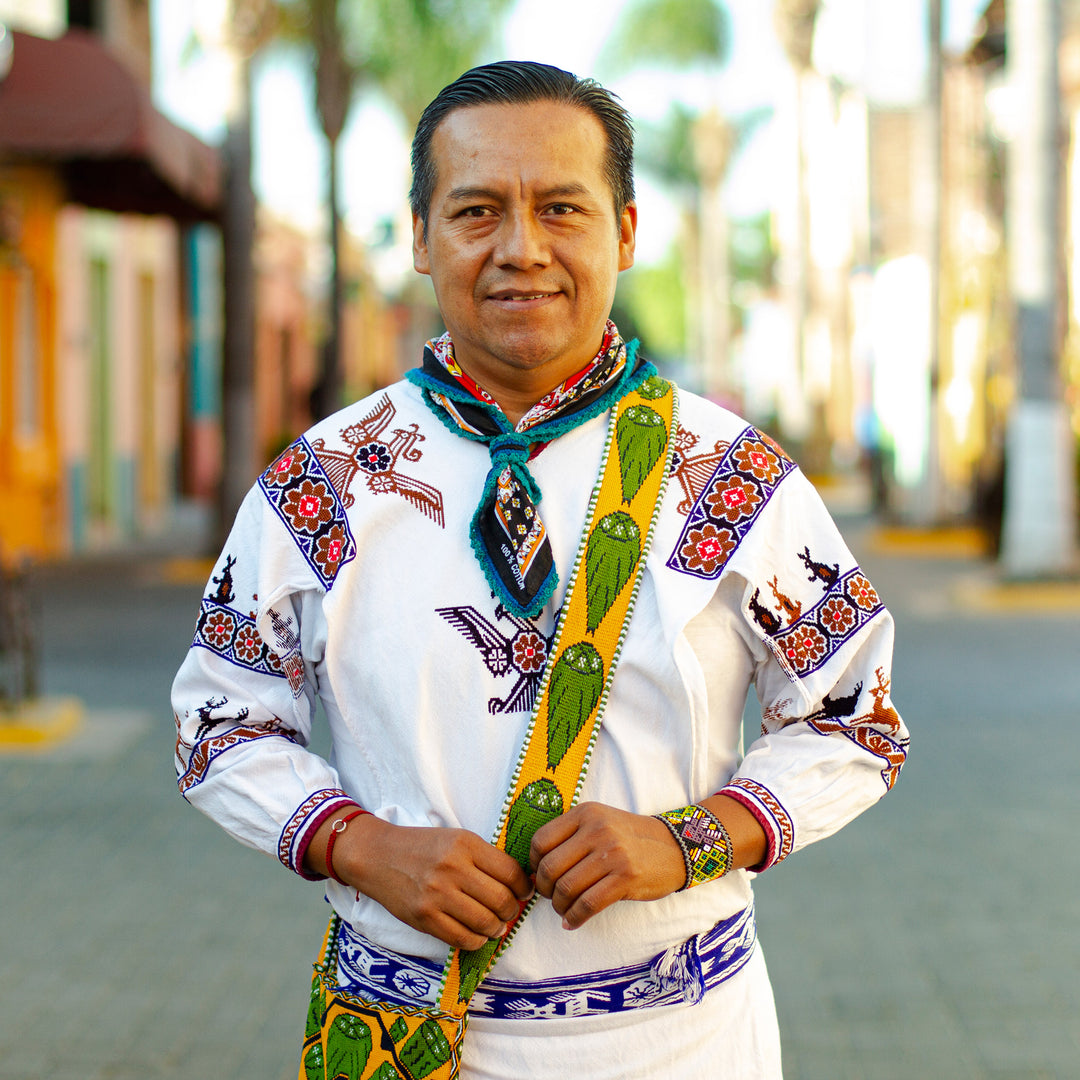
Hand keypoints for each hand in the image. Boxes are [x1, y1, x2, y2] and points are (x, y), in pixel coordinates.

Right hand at [336, 817, 533, 950]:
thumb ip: (486, 858)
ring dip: (496, 928)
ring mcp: (437, 894)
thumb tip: (520, 885)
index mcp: (465, 844)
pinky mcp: (424, 917)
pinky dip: (476, 941)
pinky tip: (476, 933)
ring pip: (485, 923)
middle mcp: (453, 868)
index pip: (510, 872)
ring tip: (494, 925)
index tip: (524, 892)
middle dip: (511, 910)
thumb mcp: (457, 839)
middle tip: (509, 911)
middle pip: (501, 900)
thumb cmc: (423, 847)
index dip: (524, 887)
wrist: (378, 855)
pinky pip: (463, 939)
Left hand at [529, 802, 685, 929]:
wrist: (674, 847)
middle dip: (544, 889)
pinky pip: (587, 904)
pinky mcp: (626, 878)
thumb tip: (535, 869)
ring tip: (563, 910)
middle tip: (551, 897)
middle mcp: (597, 829)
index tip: (540, 875)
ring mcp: (612, 853)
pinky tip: (572, 922)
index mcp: (585, 814)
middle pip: (549, 867)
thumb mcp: (599, 823)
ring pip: (566, 888)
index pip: (541, 840)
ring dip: (559, 907)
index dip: (533, 863)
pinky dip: (574, 918)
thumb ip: (570, 837)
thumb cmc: (629, 839)